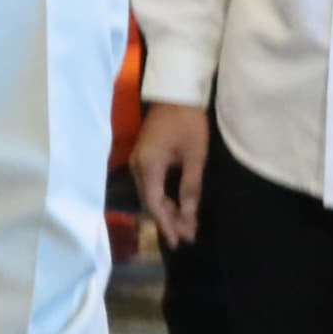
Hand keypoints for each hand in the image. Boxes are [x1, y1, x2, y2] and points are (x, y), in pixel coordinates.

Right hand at [131, 103, 210, 247]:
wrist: (177, 92)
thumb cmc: (188, 122)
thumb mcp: (194, 156)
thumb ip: (190, 187)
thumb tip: (189, 216)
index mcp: (148, 166)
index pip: (155, 203)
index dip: (167, 224)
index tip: (180, 241)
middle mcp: (137, 167)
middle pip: (150, 202)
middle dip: (168, 220)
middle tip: (187, 237)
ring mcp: (138, 161)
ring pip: (150, 195)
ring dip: (166, 211)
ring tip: (184, 226)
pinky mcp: (144, 157)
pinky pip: (150, 185)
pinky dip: (163, 198)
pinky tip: (175, 206)